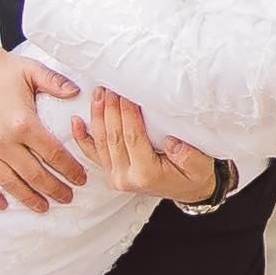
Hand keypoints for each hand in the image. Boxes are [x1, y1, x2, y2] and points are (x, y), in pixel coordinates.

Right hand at [0, 40, 89, 215]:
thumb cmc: (3, 68)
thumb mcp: (33, 70)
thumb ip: (56, 82)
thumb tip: (78, 92)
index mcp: (23, 121)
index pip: (52, 153)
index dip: (69, 169)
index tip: (80, 179)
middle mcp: (2, 139)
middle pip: (34, 174)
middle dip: (54, 189)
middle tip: (68, 198)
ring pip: (9, 182)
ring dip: (28, 198)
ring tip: (43, 207)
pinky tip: (3, 205)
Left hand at [84, 87, 218, 207]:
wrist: (188, 190)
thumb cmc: (194, 175)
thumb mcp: (200, 167)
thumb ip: (188, 157)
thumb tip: (172, 142)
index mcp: (146, 175)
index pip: (133, 137)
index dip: (127, 112)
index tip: (126, 91)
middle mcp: (126, 178)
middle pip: (113, 136)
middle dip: (110, 108)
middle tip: (110, 84)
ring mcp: (115, 177)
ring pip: (100, 142)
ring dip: (97, 115)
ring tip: (98, 92)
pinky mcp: (111, 172)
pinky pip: (93, 153)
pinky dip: (82, 137)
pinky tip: (75, 121)